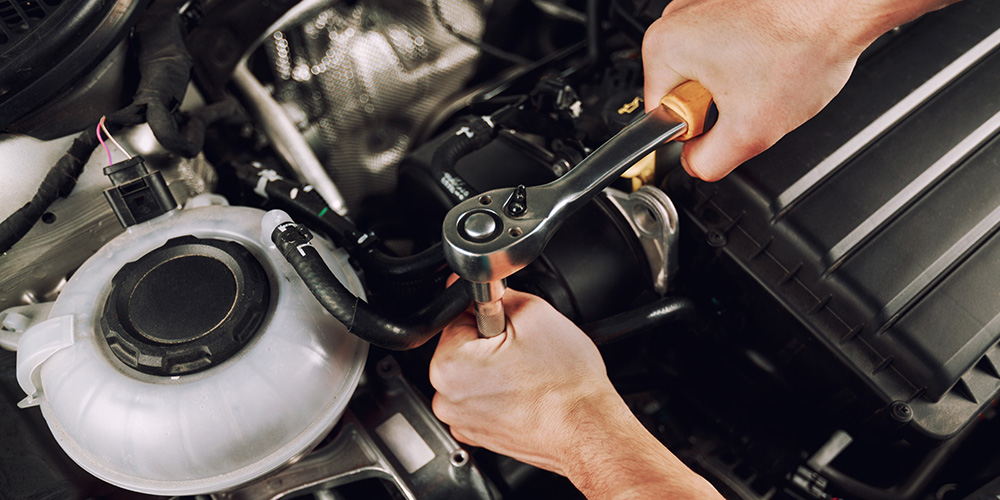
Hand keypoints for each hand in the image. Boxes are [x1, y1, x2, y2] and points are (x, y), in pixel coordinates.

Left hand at [430, 289, 722, 498]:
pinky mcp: (475, 434)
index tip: (511, 323)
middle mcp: (445, 397)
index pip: (458, 315)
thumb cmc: (567, 384)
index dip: (491, 312)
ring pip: (471, 373)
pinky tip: (522, 393)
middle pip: (463, 345)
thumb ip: (498, 292)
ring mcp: (460, 420)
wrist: (588, 430)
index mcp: (450, 364)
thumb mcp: (535, 313)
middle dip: (492, 340)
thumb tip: (478, 285)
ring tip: (526, 373)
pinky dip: (497, 393)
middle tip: (525, 350)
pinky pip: (478, 399)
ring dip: (494, 367)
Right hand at [642, 0, 957, 180]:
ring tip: (771, 71)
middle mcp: (676, 18)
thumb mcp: (749, 132)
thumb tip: (695, 164)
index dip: (700, 130)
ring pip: (711, 70)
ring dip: (740, 80)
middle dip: (722, 104)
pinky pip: (730, 45)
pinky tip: (777, 53)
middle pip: (687, 92)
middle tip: (757, 96)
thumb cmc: (803, 42)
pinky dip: (754, 54)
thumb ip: (708, 162)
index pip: (663, 116)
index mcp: (663, 46)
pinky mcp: (729, 0)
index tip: (731, 117)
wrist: (844, 2)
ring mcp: (703, 4)